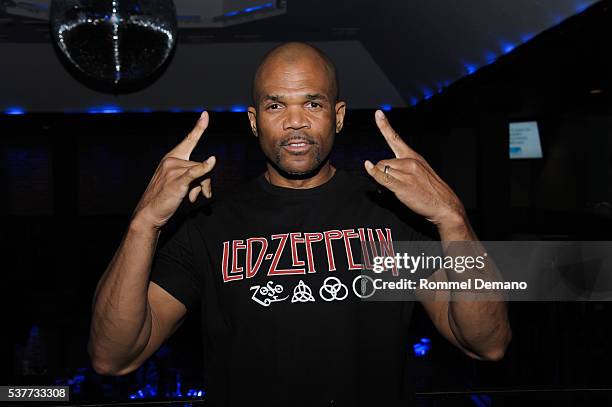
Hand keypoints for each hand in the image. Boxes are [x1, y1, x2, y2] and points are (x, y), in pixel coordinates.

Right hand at [132, 111, 215, 228]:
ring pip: (201, 173)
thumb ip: (194, 178)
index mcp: (171, 158)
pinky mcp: (177, 180)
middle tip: (202, 195)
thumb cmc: (165, 199)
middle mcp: (171, 160)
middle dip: (205, 181)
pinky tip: (212, 161)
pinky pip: (195, 172)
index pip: (188, 140)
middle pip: (201, 164)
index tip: (205, 115)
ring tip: (194, 199)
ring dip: (202, 188)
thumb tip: (205, 186)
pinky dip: (205, 167)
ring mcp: (173, 169)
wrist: (149, 213)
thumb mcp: (180, 184)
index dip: (198, 128)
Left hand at [364, 110, 464, 225]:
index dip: (385, 125)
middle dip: (382, 172)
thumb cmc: (432, 191)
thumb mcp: (420, 172)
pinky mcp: (402, 185)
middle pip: (382, 161)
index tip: (378, 113)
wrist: (445, 205)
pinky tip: (368, 167)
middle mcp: (409, 161)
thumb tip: (384, 168)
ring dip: (382, 179)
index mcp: (414, 156)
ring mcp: (406, 172)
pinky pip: (382, 176)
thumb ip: (403, 167)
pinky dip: (373, 173)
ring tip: (399, 189)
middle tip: (396, 184)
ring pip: (381, 169)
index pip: (396, 138)